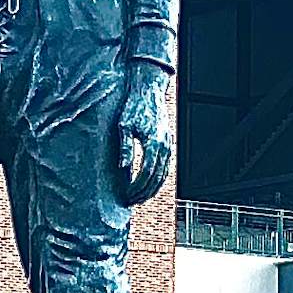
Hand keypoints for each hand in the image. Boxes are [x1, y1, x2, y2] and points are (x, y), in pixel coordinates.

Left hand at [110, 62, 173, 205]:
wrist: (149, 90)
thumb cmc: (134, 106)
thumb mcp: (124, 126)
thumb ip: (125, 147)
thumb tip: (123, 167)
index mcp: (154, 143)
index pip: (147, 173)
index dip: (137, 187)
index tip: (127, 195)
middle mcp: (164, 146)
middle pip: (157, 178)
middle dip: (144, 192)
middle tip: (131, 201)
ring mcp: (168, 144)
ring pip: (164, 174)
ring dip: (152, 188)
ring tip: (139, 198)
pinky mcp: (168, 143)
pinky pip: (166, 167)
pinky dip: (159, 179)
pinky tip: (149, 185)